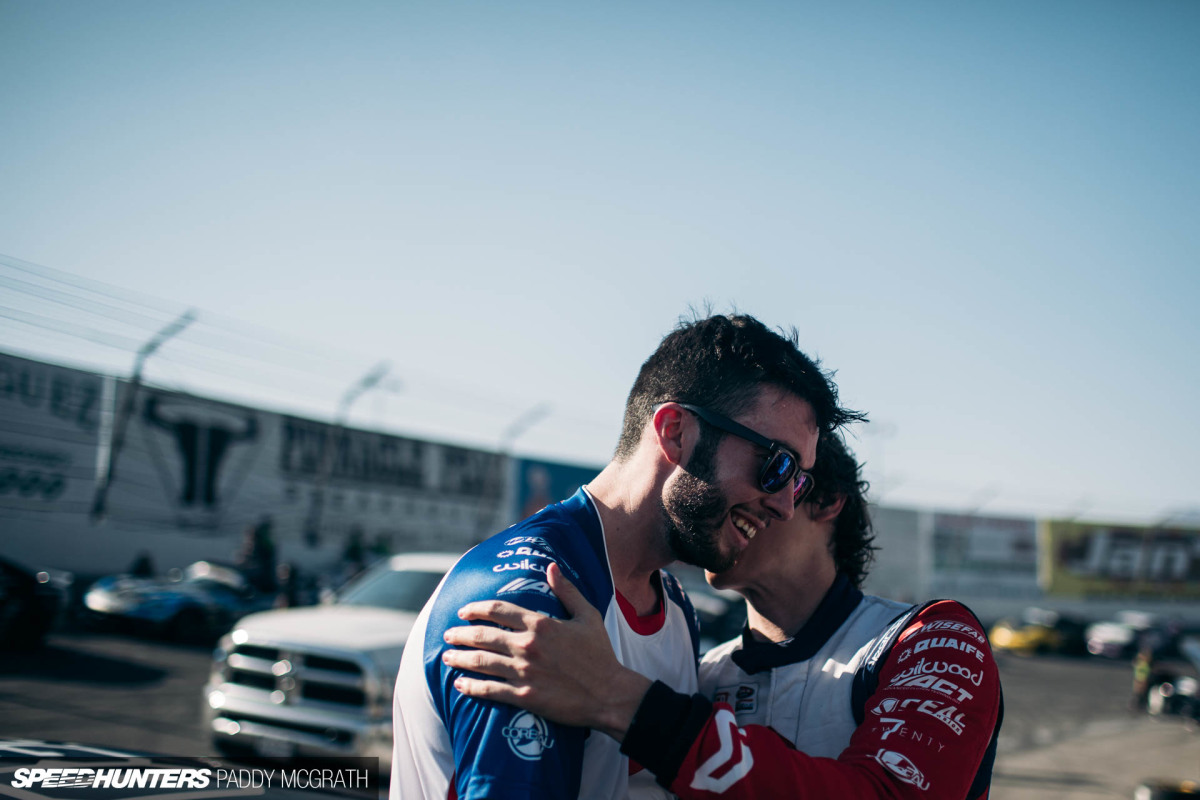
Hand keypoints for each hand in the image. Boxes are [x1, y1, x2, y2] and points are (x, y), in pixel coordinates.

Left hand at [442, 562, 650, 741]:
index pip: (498, 611)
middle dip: (461, 634)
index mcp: (541, 624)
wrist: (609, 694)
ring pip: (481, 663)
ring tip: (446, 656)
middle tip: (448, 634)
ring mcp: (524, 672)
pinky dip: (471, 687)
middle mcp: (528, 646)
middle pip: (483, 636)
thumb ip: (567, 590)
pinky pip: (490, 690)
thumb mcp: (588, 616)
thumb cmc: (600, 654)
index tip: (464, 611)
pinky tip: (460, 685)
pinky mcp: (524, 696)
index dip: (476, 609)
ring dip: (460, 658)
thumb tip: (551, 566)